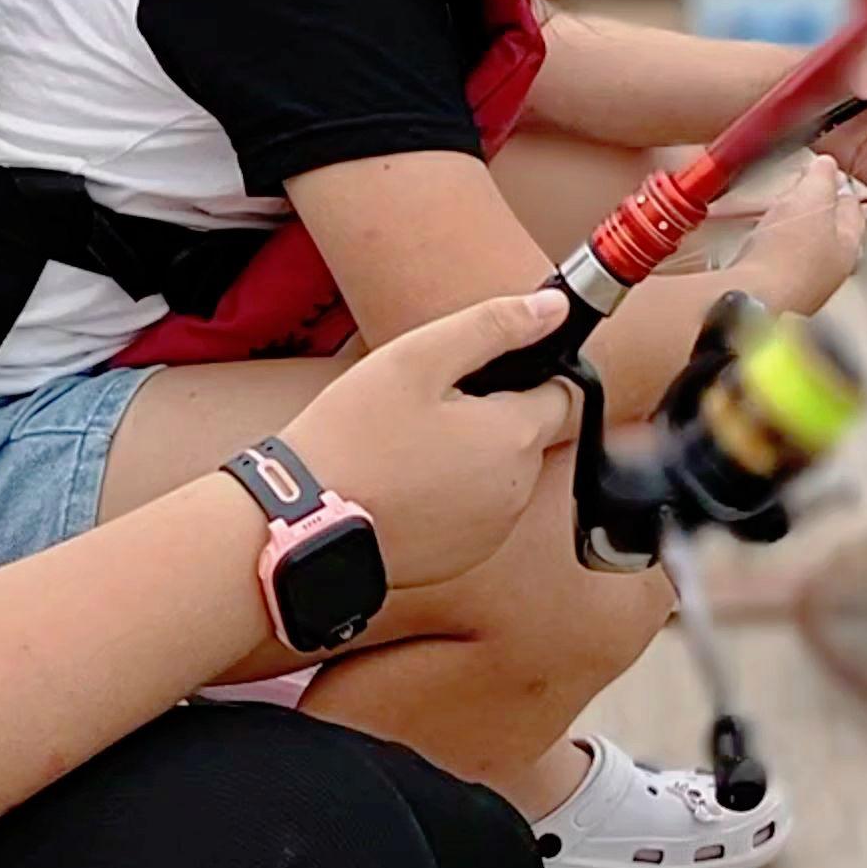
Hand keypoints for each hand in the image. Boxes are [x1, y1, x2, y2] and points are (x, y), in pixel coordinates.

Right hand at [276, 289, 575, 587]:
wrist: (304, 522)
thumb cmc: (355, 436)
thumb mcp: (417, 358)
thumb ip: (492, 326)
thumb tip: (554, 309)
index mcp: (514, 437)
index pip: (562, 394)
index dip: (526, 373)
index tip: (475, 373)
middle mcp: (518, 491)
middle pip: (528, 435)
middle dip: (491, 415)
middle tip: (425, 406)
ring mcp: (492, 531)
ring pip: (500, 475)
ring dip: (471, 457)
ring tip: (407, 446)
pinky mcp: (463, 558)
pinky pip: (474, 514)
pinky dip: (450, 497)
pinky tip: (403, 484)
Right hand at [733, 153, 866, 315]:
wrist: (752, 299)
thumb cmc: (788, 253)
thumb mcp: (809, 200)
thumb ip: (821, 180)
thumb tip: (827, 165)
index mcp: (850, 245)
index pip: (853, 208)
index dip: (840, 184)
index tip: (826, 170)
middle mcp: (833, 269)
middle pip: (830, 230)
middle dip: (817, 208)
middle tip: (800, 189)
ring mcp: (806, 284)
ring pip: (806, 247)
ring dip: (795, 229)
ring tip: (777, 211)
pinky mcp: (778, 293)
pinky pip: (781, 262)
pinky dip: (775, 248)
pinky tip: (760, 242)